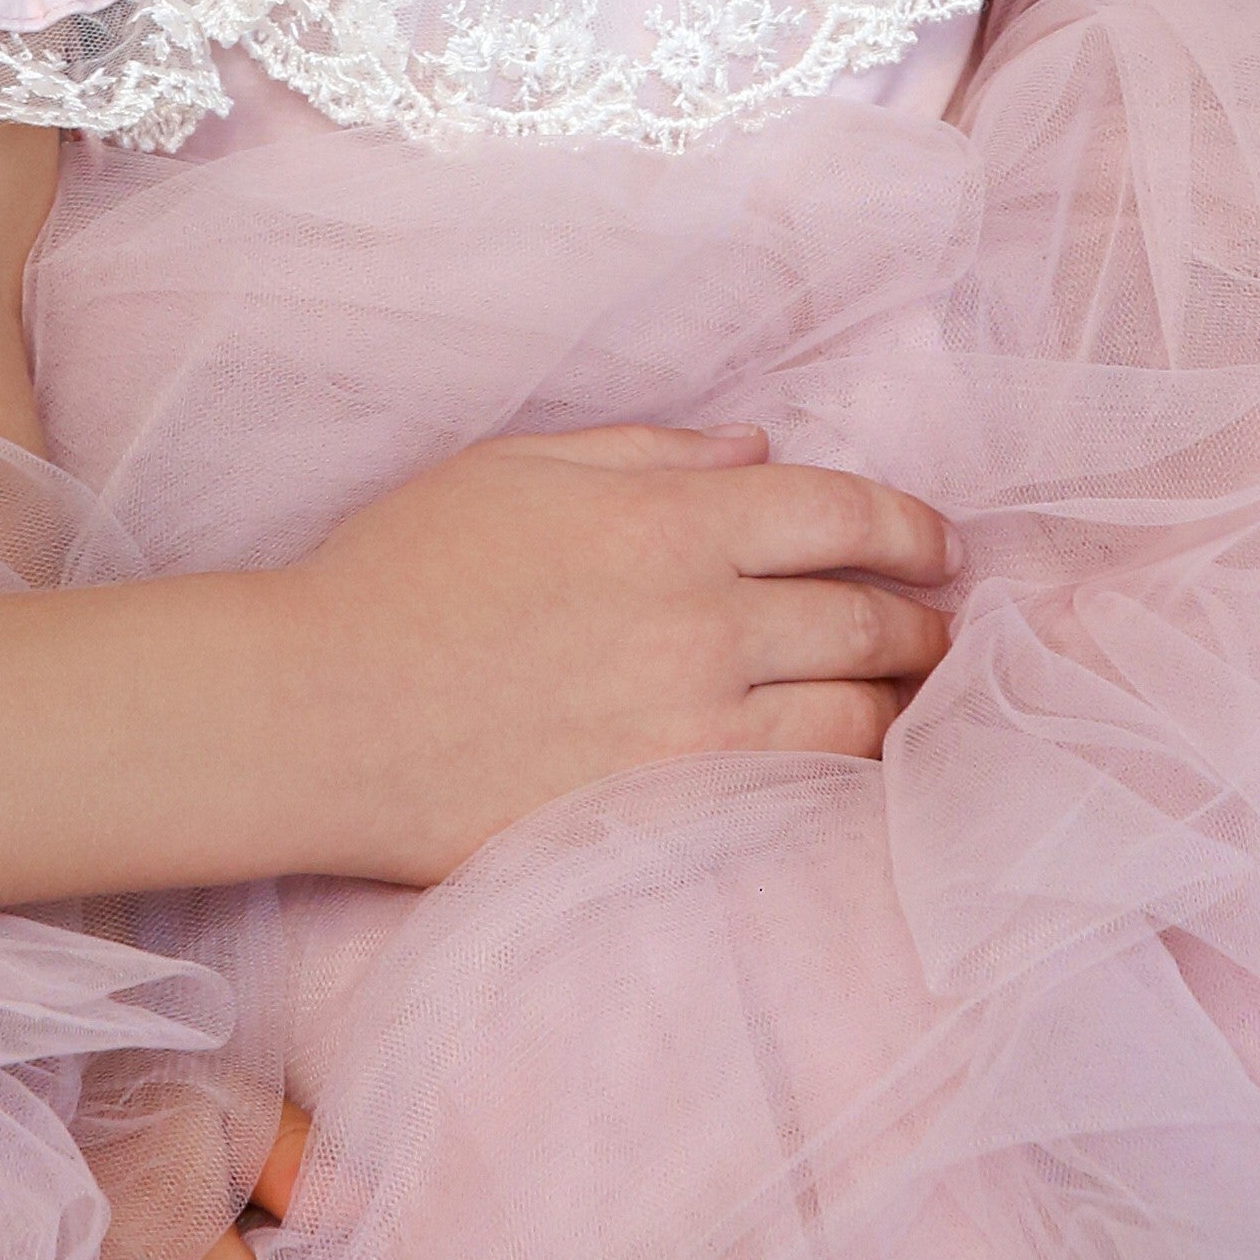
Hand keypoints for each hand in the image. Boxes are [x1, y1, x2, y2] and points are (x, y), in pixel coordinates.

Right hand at [283, 421, 958, 888]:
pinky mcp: (665, 809)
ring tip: (912, 699)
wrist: (319, 714)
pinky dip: (842, 774)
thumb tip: (754, 450)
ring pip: (852, 718)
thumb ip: (648, 450)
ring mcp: (686, 727)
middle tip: (940, 625)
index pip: (839, 513)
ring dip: (899, 704)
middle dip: (922, 621)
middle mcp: (696, 620)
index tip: (939, 543)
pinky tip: (849, 763)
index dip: (910, 525)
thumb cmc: (400, 573)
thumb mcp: (517, 467)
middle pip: (864, 619)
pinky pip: (795, 794)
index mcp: (665, 518)